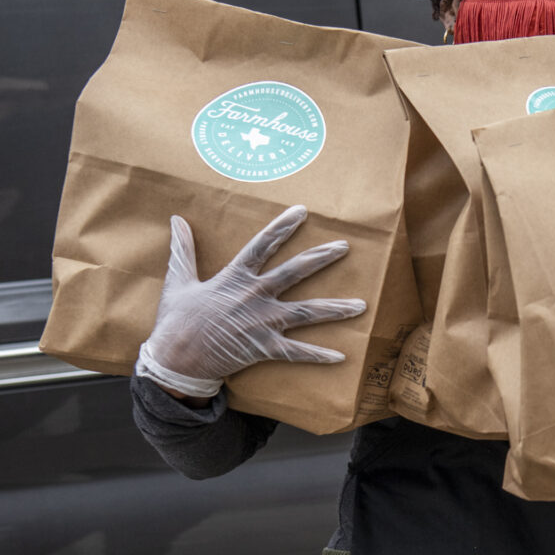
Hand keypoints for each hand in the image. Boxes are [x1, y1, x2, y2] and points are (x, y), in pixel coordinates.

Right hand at [135, 205, 366, 397]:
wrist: (173, 361)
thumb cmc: (176, 321)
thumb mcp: (178, 281)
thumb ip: (183, 249)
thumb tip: (175, 220)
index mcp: (235, 277)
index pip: (263, 245)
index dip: (282, 227)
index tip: (302, 211)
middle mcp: (255, 296)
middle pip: (295, 272)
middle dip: (321, 258)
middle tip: (344, 246)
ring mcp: (262, 323)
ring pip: (307, 312)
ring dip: (335, 308)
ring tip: (361, 305)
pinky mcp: (264, 348)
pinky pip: (296, 352)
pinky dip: (318, 355)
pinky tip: (341, 356)